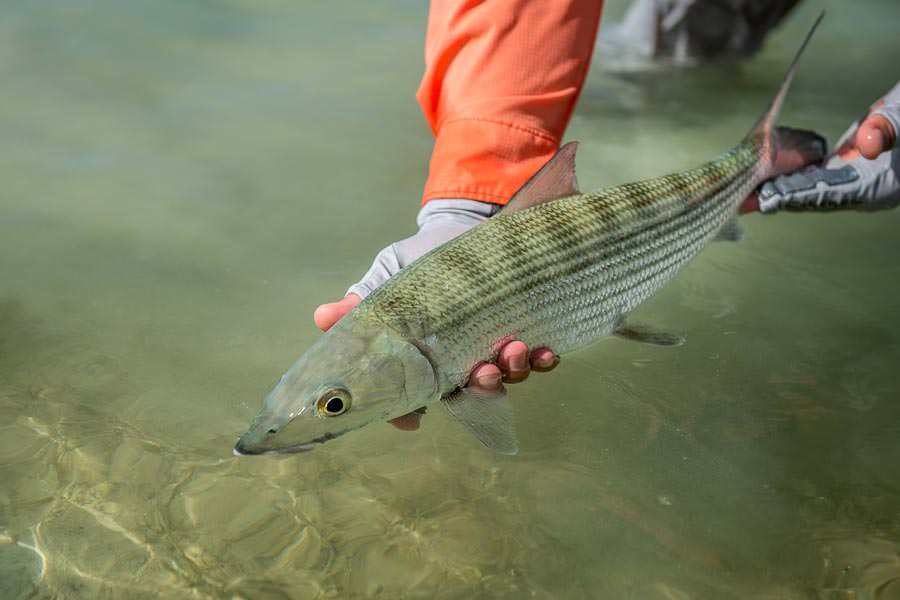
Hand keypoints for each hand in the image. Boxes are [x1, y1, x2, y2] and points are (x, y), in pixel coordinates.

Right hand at [313, 199, 558, 430]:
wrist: (471, 226)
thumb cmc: (425, 258)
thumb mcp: (391, 277)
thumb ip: (365, 301)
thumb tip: (322, 316)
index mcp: (424, 357)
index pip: (411, 396)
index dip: (408, 413)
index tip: (414, 419)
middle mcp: (460, 361)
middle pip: (468, 392)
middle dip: (479, 387)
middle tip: (482, 372)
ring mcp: (494, 349)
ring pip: (505, 378)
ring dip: (512, 371)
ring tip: (513, 348)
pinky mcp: (525, 332)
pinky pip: (537, 359)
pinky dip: (543, 360)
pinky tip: (548, 351)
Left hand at [757, 81, 899, 211]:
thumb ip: (890, 129)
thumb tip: (867, 144)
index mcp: (881, 185)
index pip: (833, 193)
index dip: (800, 196)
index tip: (771, 199)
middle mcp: (864, 189)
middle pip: (814, 196)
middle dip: (780, 197)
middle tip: (745, 199)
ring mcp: (856, 179)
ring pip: (811, 188)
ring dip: (780, 189)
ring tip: (747, 192)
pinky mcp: (848, 167)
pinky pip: (815, 175)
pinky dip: (791, 175)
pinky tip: (766, 175)